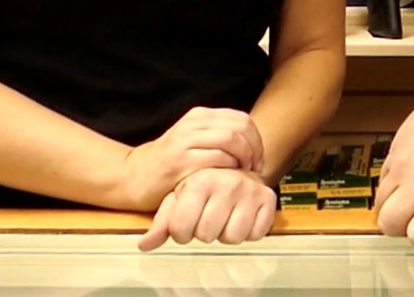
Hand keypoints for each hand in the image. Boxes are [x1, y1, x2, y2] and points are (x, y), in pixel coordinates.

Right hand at [119, 108, 264, 211]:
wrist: (133, 177)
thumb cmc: (170, 165)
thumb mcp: (194, 142)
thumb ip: (218, 137)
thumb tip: (253, 144)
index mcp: (199, 117)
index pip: (242, 119)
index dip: (256, 140)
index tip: (258, 160)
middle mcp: (193, 124)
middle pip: (240, 127)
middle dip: (254, 149)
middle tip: (255, 169)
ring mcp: (185, 141)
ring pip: (231, 140)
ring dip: (244, 160)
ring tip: (242, 176)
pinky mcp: (180, 162)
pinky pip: (216, 160)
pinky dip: (228, 171)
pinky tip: (227, 183)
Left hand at [138, 168, 276, 250]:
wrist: (237, 167)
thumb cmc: (203, 187)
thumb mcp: (178, 199)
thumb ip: (161, 223)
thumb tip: (144, 244)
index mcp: (200, 181)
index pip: (181, 229)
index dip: (181, 232)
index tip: (187, 222)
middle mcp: (227, 182)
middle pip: (206, 235)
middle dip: (204, 232)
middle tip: (208, 217)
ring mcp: (250, 190)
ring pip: (232, 237)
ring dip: (227, 233)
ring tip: (225, 217)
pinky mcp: (268, 198)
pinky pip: (256, 234)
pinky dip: (249, 232)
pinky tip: (242, 217)